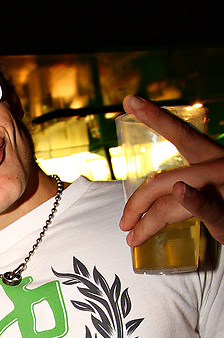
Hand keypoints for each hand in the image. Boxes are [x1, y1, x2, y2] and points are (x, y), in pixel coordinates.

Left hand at [119, 95, 223, 245]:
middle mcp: (216, 166)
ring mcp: (222, 186)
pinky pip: (205, 206)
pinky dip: (191, 198)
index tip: (130, 101)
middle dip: (137, 203)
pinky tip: (180, 190)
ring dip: (146, 222)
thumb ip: (185, 182)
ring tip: (132, 236)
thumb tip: (146, 198)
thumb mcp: (208, 184)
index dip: (155, 116)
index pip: (181, 133)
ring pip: (171, 200)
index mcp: (211, 156)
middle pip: (163, 180)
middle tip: (124, 221)